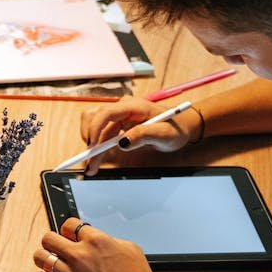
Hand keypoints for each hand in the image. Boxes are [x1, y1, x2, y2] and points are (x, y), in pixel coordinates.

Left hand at [26, 217, 166, 271]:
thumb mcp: (131, 251)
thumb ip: (112, 241)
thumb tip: (103, 240)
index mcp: (96, 241)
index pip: (69, 224)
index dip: (67, 230)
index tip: (68, 236)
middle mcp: (80, 255)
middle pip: (48, 238)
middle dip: (50, 243)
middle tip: (55, 250)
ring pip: (39, 258)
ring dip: (41, 261)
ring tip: (47, 265)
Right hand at [78, 97, 198, 174]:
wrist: (182, 126)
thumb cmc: (176, 128)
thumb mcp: (164, 134)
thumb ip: (144, 135)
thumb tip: (123, 143)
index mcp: (133, 106)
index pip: (106, 112)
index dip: (95, 128)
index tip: (93, 146)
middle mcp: (122, 108)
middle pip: (95, 120)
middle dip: (90, 141)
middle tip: (90, 162)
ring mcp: (119, 115)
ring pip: (95, 128)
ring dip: (92, 147)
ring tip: (92, 165)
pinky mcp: (117, 124)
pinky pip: (101, 134)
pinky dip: (97, 148)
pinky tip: (97, 160)